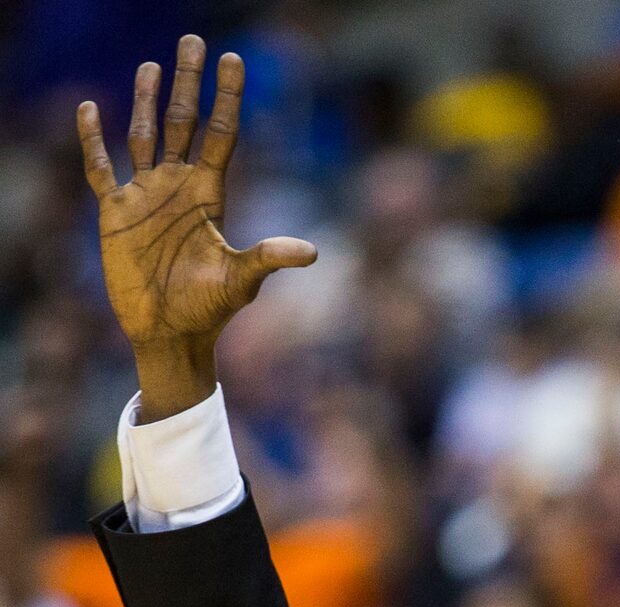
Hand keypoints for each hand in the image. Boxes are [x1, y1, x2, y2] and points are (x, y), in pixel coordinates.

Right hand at [77, 34, 315, 419]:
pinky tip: (90, 109)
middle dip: (190, 83)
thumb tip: (310, 252)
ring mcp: (146, 196)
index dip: (227, 98)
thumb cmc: (208, 310)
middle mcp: (178, 186)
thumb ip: (268, 259)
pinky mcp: (116, 213)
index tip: (234, 60)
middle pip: (185, 122)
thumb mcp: (240, 281)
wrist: (170, 335)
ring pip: (145, 135)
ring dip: (146, 102)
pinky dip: (93, 141)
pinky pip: (101, 168)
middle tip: (195, 41)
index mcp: (209, 195)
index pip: (220, 134)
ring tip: (152, 67)